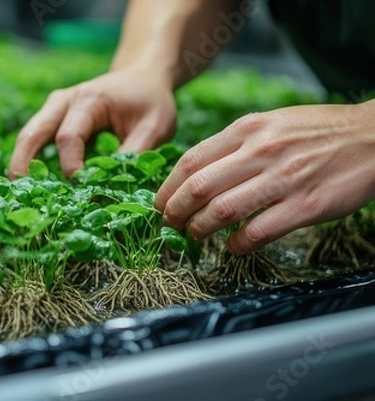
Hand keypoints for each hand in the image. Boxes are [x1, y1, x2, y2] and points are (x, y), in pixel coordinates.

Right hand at [9, 67, 176, 178]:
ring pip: (28, 136)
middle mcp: (64, 101)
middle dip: (24, 163)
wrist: (142, 79)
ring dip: (21, 163)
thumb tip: (110, 186)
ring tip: (20, 192)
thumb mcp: (155, 127)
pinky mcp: (53, 118)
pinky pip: (35, 139)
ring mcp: (55, 108)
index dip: (71, 166)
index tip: (81, 190)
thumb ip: (134, 154)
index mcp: (88, 101)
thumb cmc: (150, 102)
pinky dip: (30, 160)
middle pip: (33, 133)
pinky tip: (32, 183)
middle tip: (20, 192)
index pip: (69, 137)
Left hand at [155, 100, 374, 253]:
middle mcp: (260, 152)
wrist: (373, 136)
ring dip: (200, 228)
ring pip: (223, 210)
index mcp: (248, 129)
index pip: (191, 160)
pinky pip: (259, 231)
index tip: (159, 202)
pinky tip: (232, 247)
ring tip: (194, 235)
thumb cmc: (318, 131)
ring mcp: (283, 179)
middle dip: (175, 210)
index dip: (167, 186)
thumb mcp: (271, 122)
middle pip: (198, 187)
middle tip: (169, 224)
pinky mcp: (305, 206)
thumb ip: (235, 143)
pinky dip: (238, 244)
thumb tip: (197, 171)